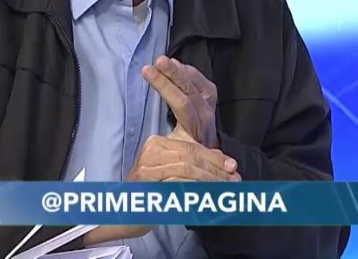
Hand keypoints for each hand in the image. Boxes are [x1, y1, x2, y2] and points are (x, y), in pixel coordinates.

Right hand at [83, 134, 239, 246]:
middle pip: (191, 156)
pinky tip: (209, 197)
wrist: (123, 214)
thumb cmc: (150, 193)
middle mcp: (150, 152)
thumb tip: (221, 158)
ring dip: (210, 179)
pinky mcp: (146, 186)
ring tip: (226, 188)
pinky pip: (177, 185)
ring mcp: (147, 168)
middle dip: (215, 168)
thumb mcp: (174, 174)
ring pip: (186, 169)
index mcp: (157, 143)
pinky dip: (196, 191)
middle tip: (234, 179)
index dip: (214, 157)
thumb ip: (194, 164)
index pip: (191, 147)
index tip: (232, 166)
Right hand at [142, 57, 219, 148]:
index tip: (146, 72)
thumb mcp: (170, 152)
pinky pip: (203, 82)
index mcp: (194, 128)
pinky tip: (177, 65)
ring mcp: (210, 107)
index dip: (164, 85)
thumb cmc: (184, 155)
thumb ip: (162, 142)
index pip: (180, 102)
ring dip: (180, 70)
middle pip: (189, 89)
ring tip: (163, 61)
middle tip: (158, 61)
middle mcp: (205, 116)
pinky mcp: (211, 101)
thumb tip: (142, 128)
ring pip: (197, 84)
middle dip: (172, 73)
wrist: (205, 158)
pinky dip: (189, 71)